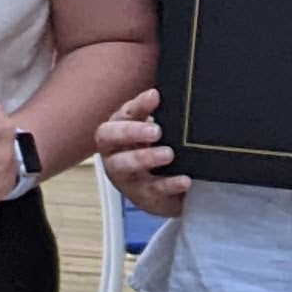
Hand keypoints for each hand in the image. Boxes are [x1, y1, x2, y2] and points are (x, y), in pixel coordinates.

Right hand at [97, 89, 185, 218]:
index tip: (155, 96)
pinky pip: (151, 191)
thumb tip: (167, 94)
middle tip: (156, 131)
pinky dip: (168, 184)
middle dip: (130, 132)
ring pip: (122, 166)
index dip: (137, 105)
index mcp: (118, 132)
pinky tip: (184, 180)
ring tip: (168, 154)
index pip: (122, 114)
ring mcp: (124, 177)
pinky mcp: (141, 197)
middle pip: (107, 137)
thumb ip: (160, 116)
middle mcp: (114, 152)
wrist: (169, 191)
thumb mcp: (158, 134)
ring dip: (144, 158)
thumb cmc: (159, 153)